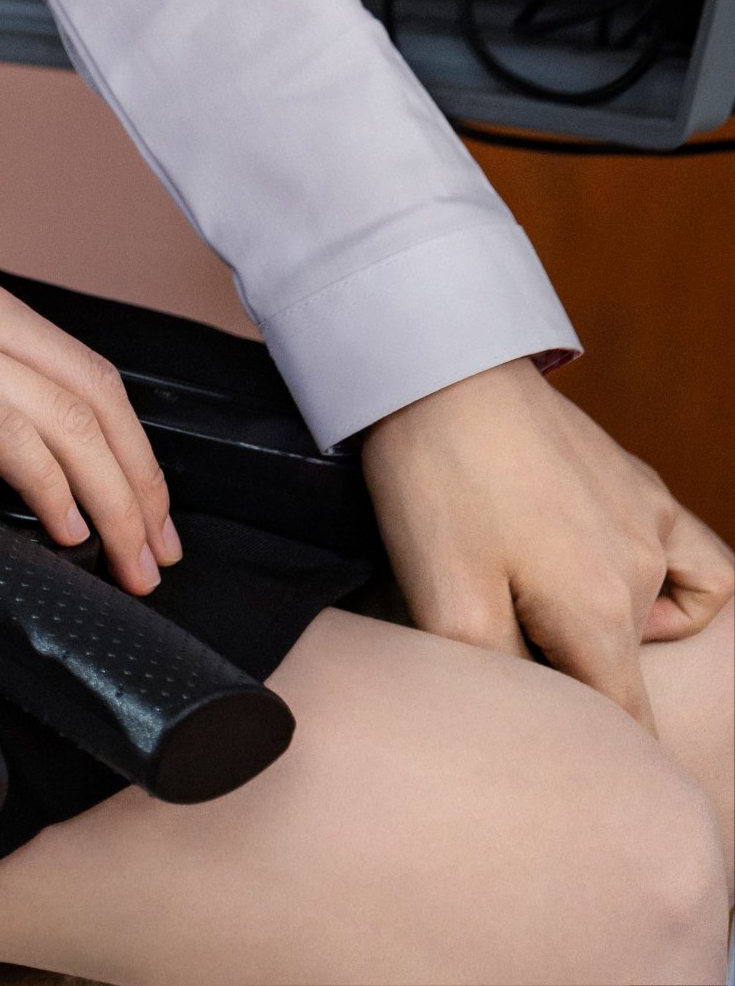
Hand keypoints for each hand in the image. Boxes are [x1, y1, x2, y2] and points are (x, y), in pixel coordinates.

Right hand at [0, 177, 180, 597]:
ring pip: (72, 422)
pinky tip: (68, 528)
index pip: (70, 358)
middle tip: (159, 543)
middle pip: (94, 393)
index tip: (136, 484)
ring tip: (134, 560)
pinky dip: (54, 488)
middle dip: (140, 475)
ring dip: (117, 500)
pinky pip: (14, 438)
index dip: (119, 429)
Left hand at [363, 357, 733, 720]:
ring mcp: (648, 523)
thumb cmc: (436, 484)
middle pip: (627, 671)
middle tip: (512, 660)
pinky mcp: (640, 484)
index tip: (567, 765)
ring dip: (614, 637)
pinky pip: (696, 560)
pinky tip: (625, 584)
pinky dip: (677, 590)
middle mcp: (641, 573)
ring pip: (658, 618)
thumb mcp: (445, 604)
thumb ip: (504, 683)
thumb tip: (537, 730)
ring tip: (545, 617)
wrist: (438, 366)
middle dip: (582, 688)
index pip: (628, 726)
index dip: (600, 756)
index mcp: (600, 616)